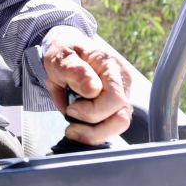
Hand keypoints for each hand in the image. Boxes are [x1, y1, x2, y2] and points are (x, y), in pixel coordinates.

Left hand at [43, 28, 133, 145]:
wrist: (65, 51)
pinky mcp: (116, 106)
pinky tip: (79, 129)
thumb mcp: (62, 58)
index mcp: (110, 65)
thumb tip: (94, 89)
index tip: (70, 110)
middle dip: (94, 129)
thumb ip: (76, 71)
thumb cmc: (63, 53)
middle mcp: (122, 81)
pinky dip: (95, 132)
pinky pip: (111, 126)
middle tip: (71, 128)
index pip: (114, 98)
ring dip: (95, 134)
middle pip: (121, 117)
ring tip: (73, 131)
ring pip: (119, 125)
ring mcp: (122, 94)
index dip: (93, 111)